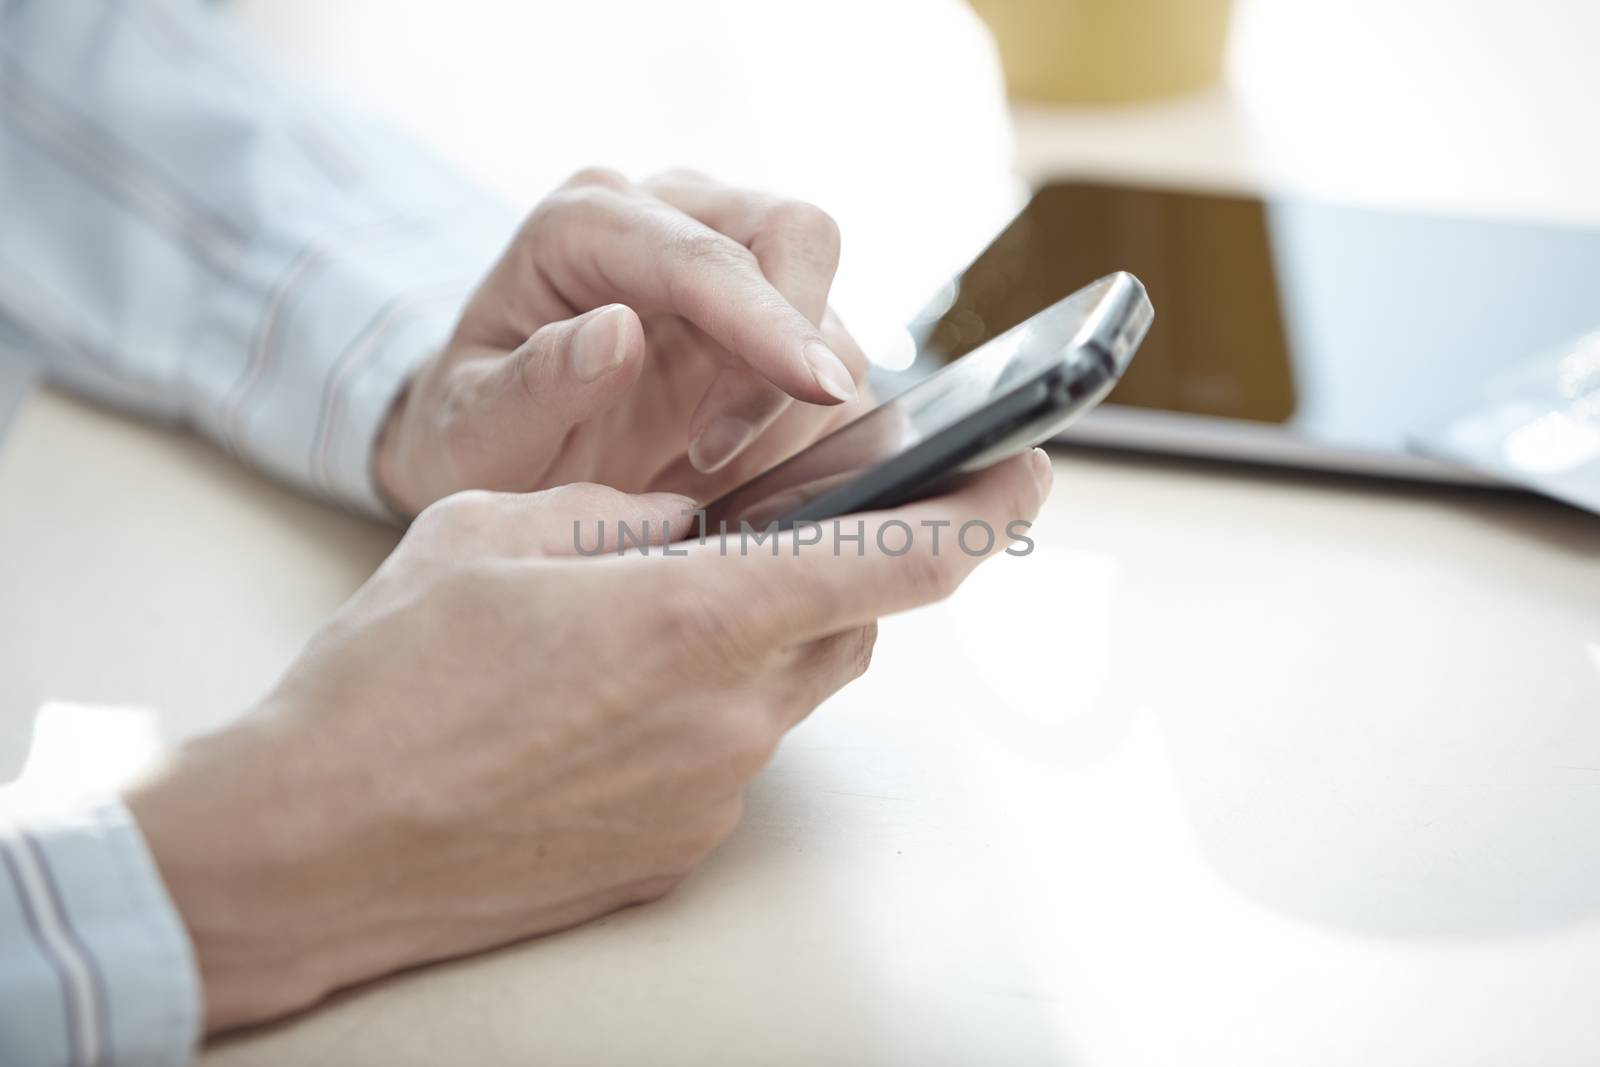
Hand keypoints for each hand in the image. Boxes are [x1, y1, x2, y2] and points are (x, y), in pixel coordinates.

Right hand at [125, 452, 1051, 1031]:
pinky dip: (714, 705)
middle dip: (851, 566)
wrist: (314, 848)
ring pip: (795, 689)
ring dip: (773, 634)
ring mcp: (710, 794)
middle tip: (812, 524)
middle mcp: (726, 716)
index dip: (983, 512)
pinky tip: (625, 696)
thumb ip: (620, 513)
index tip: (1030, 469)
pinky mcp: (680, 848)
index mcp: (691, 617)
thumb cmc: (386, 682)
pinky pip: (738, 754)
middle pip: (853, 624)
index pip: (895, 562)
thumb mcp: (496, 535)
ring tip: (684, 607)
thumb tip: (689, 521)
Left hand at [373, 168, 875, 516]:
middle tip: (725, 454)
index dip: (766, 319)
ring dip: (791, 406)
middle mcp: (669, 216)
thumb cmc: (475, 434)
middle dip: (797, 343)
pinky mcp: (768, 318)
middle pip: (795, 235)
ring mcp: (728, 261)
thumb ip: (533, 385)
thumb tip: (617, 331)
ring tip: (695, 474)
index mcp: (585, 223)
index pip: (702, 255)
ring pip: (826, 308)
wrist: (496, 452)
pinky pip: (831, 362)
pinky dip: (809, 426)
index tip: (814, 386)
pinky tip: (738, 472)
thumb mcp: (472, 430)